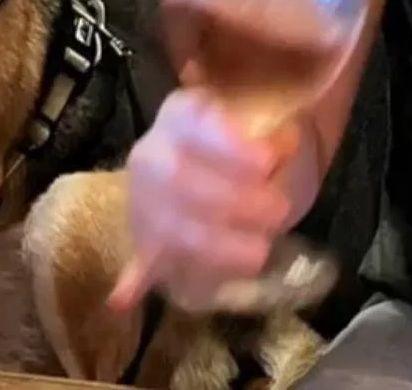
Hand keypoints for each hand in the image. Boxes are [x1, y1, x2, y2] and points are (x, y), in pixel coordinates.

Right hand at [108, 87, 308, 314]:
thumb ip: (273, 133)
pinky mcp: (145, 239)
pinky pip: (139, 260)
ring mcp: (143, 198)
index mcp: (181, 113)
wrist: (212, 158)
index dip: (229, 145)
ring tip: (260, 253)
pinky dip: (134, 279)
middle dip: (232, 201)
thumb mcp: (265, 121)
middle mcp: (153, 152)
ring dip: (214, 245)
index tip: (268, 163)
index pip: (194, 123)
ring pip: (168, 225)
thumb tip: (286, 145)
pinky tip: (124, 298)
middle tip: (280, 212)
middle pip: (179, 180)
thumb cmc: (246, 136)